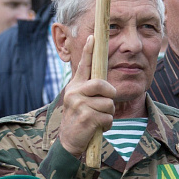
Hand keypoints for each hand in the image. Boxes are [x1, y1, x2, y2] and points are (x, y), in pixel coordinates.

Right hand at [58, 35, 116, 156]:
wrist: (69, 141)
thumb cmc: (80, 119)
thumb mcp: (82, 102)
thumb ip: (91, 90)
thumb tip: (105, 84)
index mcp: (75, 86)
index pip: (83, 65)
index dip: (88, 51)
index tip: (92, 36)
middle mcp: (74, 92)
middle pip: (102, 85)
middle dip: (110, 95)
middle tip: (105, 104)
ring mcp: (78, 104)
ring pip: (108, 104)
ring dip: (107, 114)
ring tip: (96, 119)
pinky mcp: (85, 117)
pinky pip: (107, 117)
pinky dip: (106, 125)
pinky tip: (96, 128)